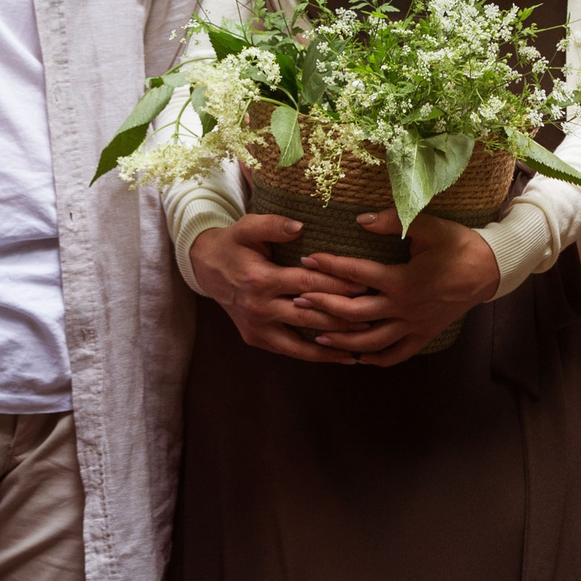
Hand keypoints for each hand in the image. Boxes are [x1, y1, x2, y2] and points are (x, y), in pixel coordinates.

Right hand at [188, 214, 372, 363]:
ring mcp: (257, 328)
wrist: (205, 268)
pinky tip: (343, 356)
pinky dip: (317, 355)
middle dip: (343, 317)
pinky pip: (291, 351)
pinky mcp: (257, 340)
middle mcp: (258, 308)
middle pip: (309, 316)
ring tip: (365, 343)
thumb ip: (273, 225)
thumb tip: (300, 227)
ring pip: (302, 343)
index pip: (307, 284)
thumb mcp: (247, 226)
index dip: (336, 284)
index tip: (364, 284)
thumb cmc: (234, 244)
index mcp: (259, 280)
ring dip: (334, 344)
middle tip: (375, 316)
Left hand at [296, 211, 501, 366]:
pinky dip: (376, 358)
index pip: (357, 273)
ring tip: (317, 334)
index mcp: (402, 279)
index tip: (307, 259)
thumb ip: (392, 221)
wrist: (490, 270)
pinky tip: (358, 358)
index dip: (330, 265)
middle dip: (324, 306)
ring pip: (371, 339)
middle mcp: (403, 306)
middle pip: (355, 312)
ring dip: (342, 339)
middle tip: (298, 300)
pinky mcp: (424, 335)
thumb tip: (359, 220)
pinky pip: (396, 353)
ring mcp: (413, 325)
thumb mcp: (429, 226)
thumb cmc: (459, 243)